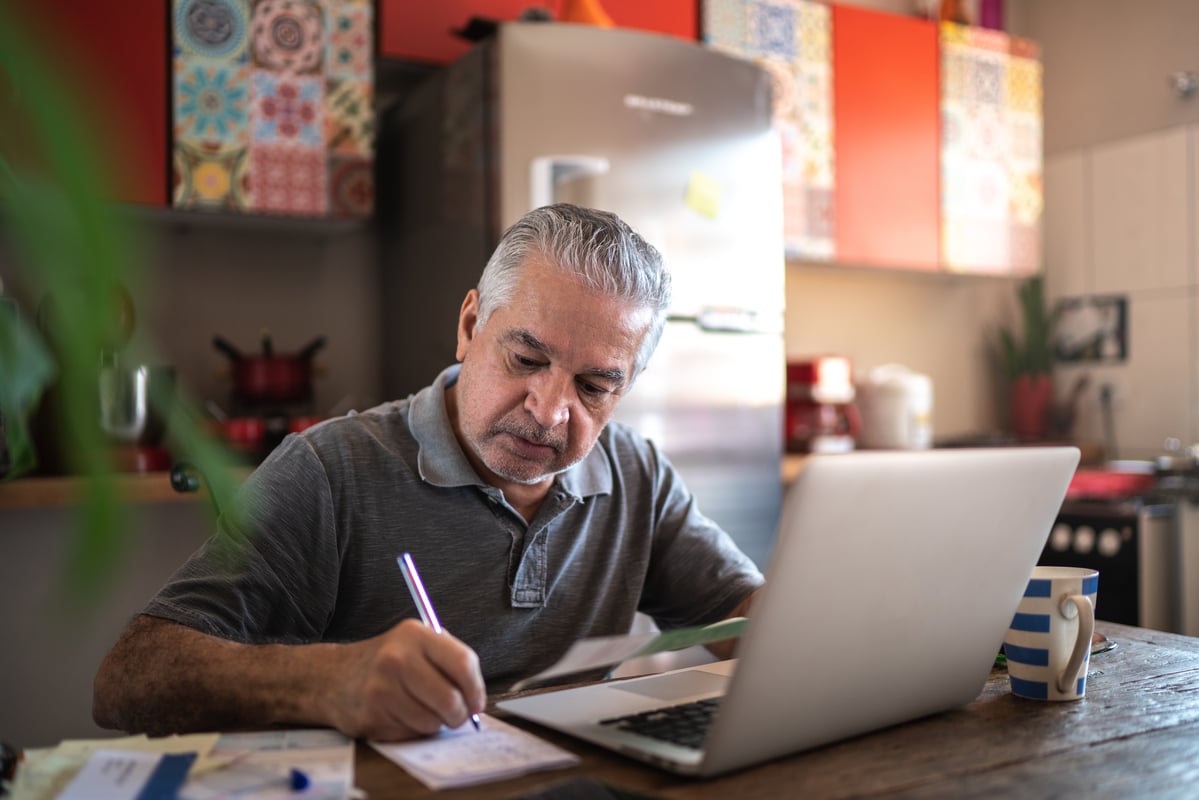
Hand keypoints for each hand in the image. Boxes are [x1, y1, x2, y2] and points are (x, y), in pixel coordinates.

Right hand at [323, 619, 485, 739]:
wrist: (333, 677)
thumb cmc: (386, 662)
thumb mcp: (415, 643)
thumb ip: (447, 660)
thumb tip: (475, 698)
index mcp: (415, 635)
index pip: (463, 663)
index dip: (476, 688)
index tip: (476, 702)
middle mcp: (397, 659)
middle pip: (450, 698)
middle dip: (460, 714)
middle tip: (458, 715)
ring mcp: (382, 689)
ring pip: (432, 721)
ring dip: (435, 723)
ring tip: (423, 710)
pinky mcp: (372, 717)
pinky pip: (411, 733)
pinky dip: (414, 730)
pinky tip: (401, 715)